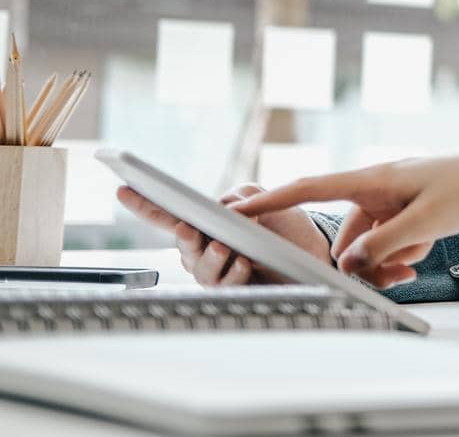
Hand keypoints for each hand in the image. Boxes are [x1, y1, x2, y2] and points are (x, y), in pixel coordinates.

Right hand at [116, 183, 332, 285]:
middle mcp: (202, 251)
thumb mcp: (263, 201)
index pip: (168, 215)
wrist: (314, 253)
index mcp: (204, 225)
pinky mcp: (234, 291)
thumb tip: (218, 210)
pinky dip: (234, 271)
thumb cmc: (282, 227)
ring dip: (212, 256)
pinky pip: (225, 284)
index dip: (144, 204)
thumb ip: (239, 199)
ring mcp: (215, 273)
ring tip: (224, 247)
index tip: (122, 188)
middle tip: (188, 229)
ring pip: (200, 268)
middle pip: (183, 245)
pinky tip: (245, 263)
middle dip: (185, 238)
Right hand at [230, 145, 458, 288]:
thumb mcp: (425, 223)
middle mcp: (378, 183)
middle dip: (359, 259)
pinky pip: (389, 236)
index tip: (236, 210)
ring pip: (368, 239)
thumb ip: (382, 245)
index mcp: (374, 176)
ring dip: (383, 259)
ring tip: (414, 262)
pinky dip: (399, 251)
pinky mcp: (410, 205)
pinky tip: (422, 253)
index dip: (272, 201)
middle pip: (345, 230)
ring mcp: (394, 195)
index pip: (311, 187)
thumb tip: (347, 263)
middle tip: (391, 274)